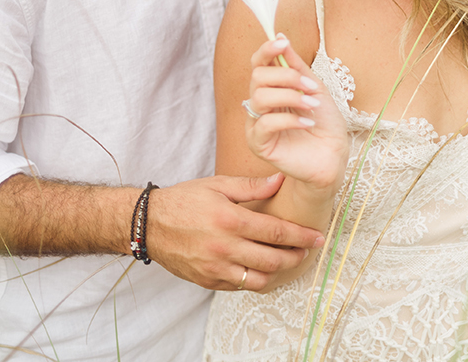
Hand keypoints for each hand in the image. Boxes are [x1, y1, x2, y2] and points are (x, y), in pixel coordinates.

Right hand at [145, 172, 323, 290]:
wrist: (149, 224)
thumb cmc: (184, 200)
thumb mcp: (217, 184)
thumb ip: (251, 186)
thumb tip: (280, 181)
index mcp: (230, 220)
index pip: (276, 232)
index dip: (301, 236)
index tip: (318, 237)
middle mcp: (225, 247)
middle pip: (273, 259)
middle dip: (296, 256)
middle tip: (308, 249)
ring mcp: (216, 268)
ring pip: (259, 279)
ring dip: (279, 272)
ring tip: (288, 260)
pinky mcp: (208, 281)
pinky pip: (240, 286)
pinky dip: (256, 280)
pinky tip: (262, 268)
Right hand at [245, 35, 348, 193]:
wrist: (334, 156)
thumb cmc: (325, 123)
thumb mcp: (314, 87)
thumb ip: (296, 65)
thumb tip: (280, 36)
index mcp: (272, 87)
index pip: (258, 63)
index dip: (266, 50)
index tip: (282, 43)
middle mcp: (260, 103)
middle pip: (257, 76)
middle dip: (286, 76)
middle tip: (310, 86)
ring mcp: (256, 123)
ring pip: (260, 97)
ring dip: (291, 97)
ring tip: (312, 105)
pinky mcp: (258, 143)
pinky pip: (265, 123)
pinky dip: (290, 119)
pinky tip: (307, 122)